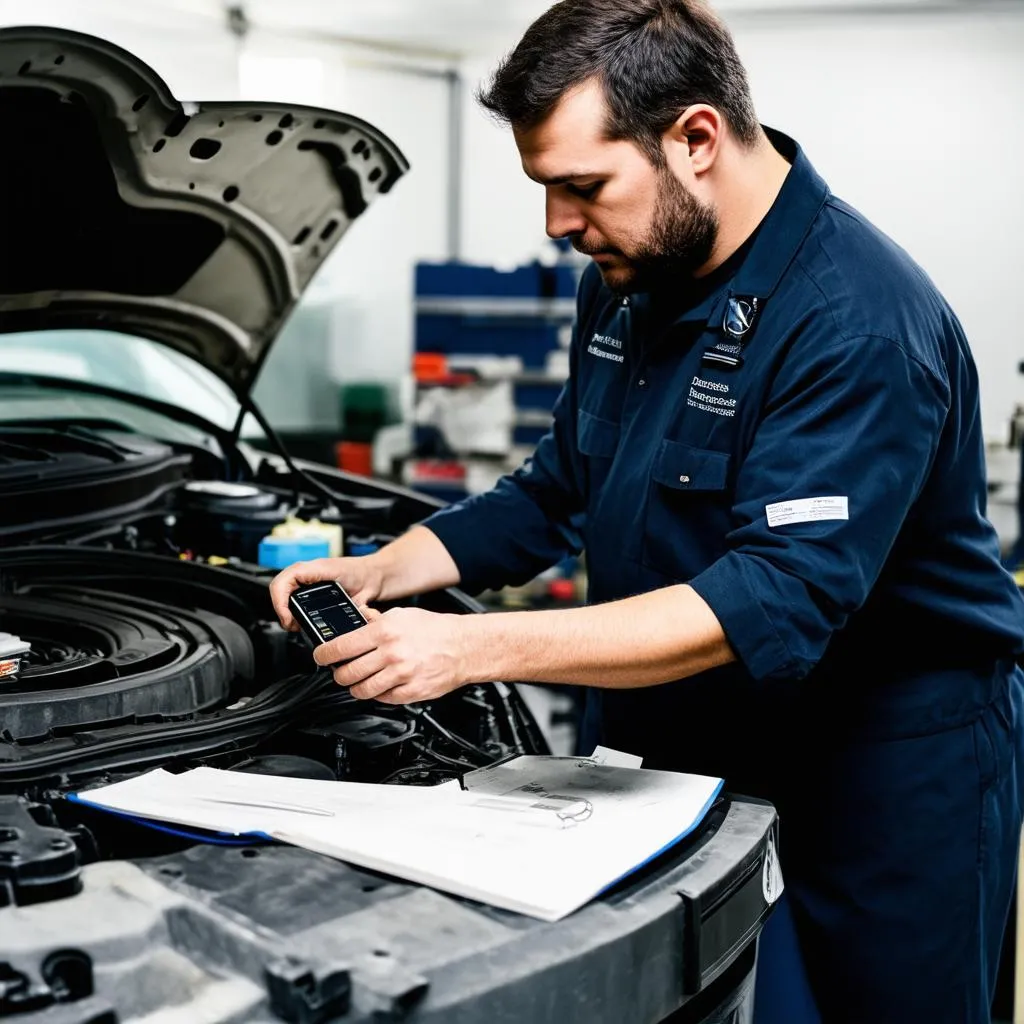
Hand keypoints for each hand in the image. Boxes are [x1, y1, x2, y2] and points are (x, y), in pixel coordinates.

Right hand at [269, 556, 384, 631]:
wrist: (380, 572)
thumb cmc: (372, 575)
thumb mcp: (364, 593)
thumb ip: (355, 608)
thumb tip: (344, 624)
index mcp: (320, 568)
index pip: (286, 579)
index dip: (280, 601)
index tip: (288, 618)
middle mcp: (312, 571)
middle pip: (281, 586)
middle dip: (281, 608)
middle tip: (291, 625)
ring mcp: (312, 577)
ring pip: (285, 590)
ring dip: (285, 608)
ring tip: (294, 625)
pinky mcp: (314, 585)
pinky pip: (294, 593)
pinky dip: (292, 606)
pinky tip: (301, 618)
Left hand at [312, 607, 470, 703]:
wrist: (464, 647)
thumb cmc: (435, 630)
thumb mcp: (403, 615)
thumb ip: (376, 621)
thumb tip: (356, 623)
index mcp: (385, 631)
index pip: (340, 647)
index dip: (324, 654)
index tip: (321, 656)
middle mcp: (391, 653)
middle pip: (347, 673)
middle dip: (339, 674)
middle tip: (340, 670)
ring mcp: (401, 675)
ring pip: (361, 690)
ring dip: (355, 687)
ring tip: (359, 680)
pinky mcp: (410, 692)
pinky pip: (382, 698)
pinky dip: (378, 693)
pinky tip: (382, 684)